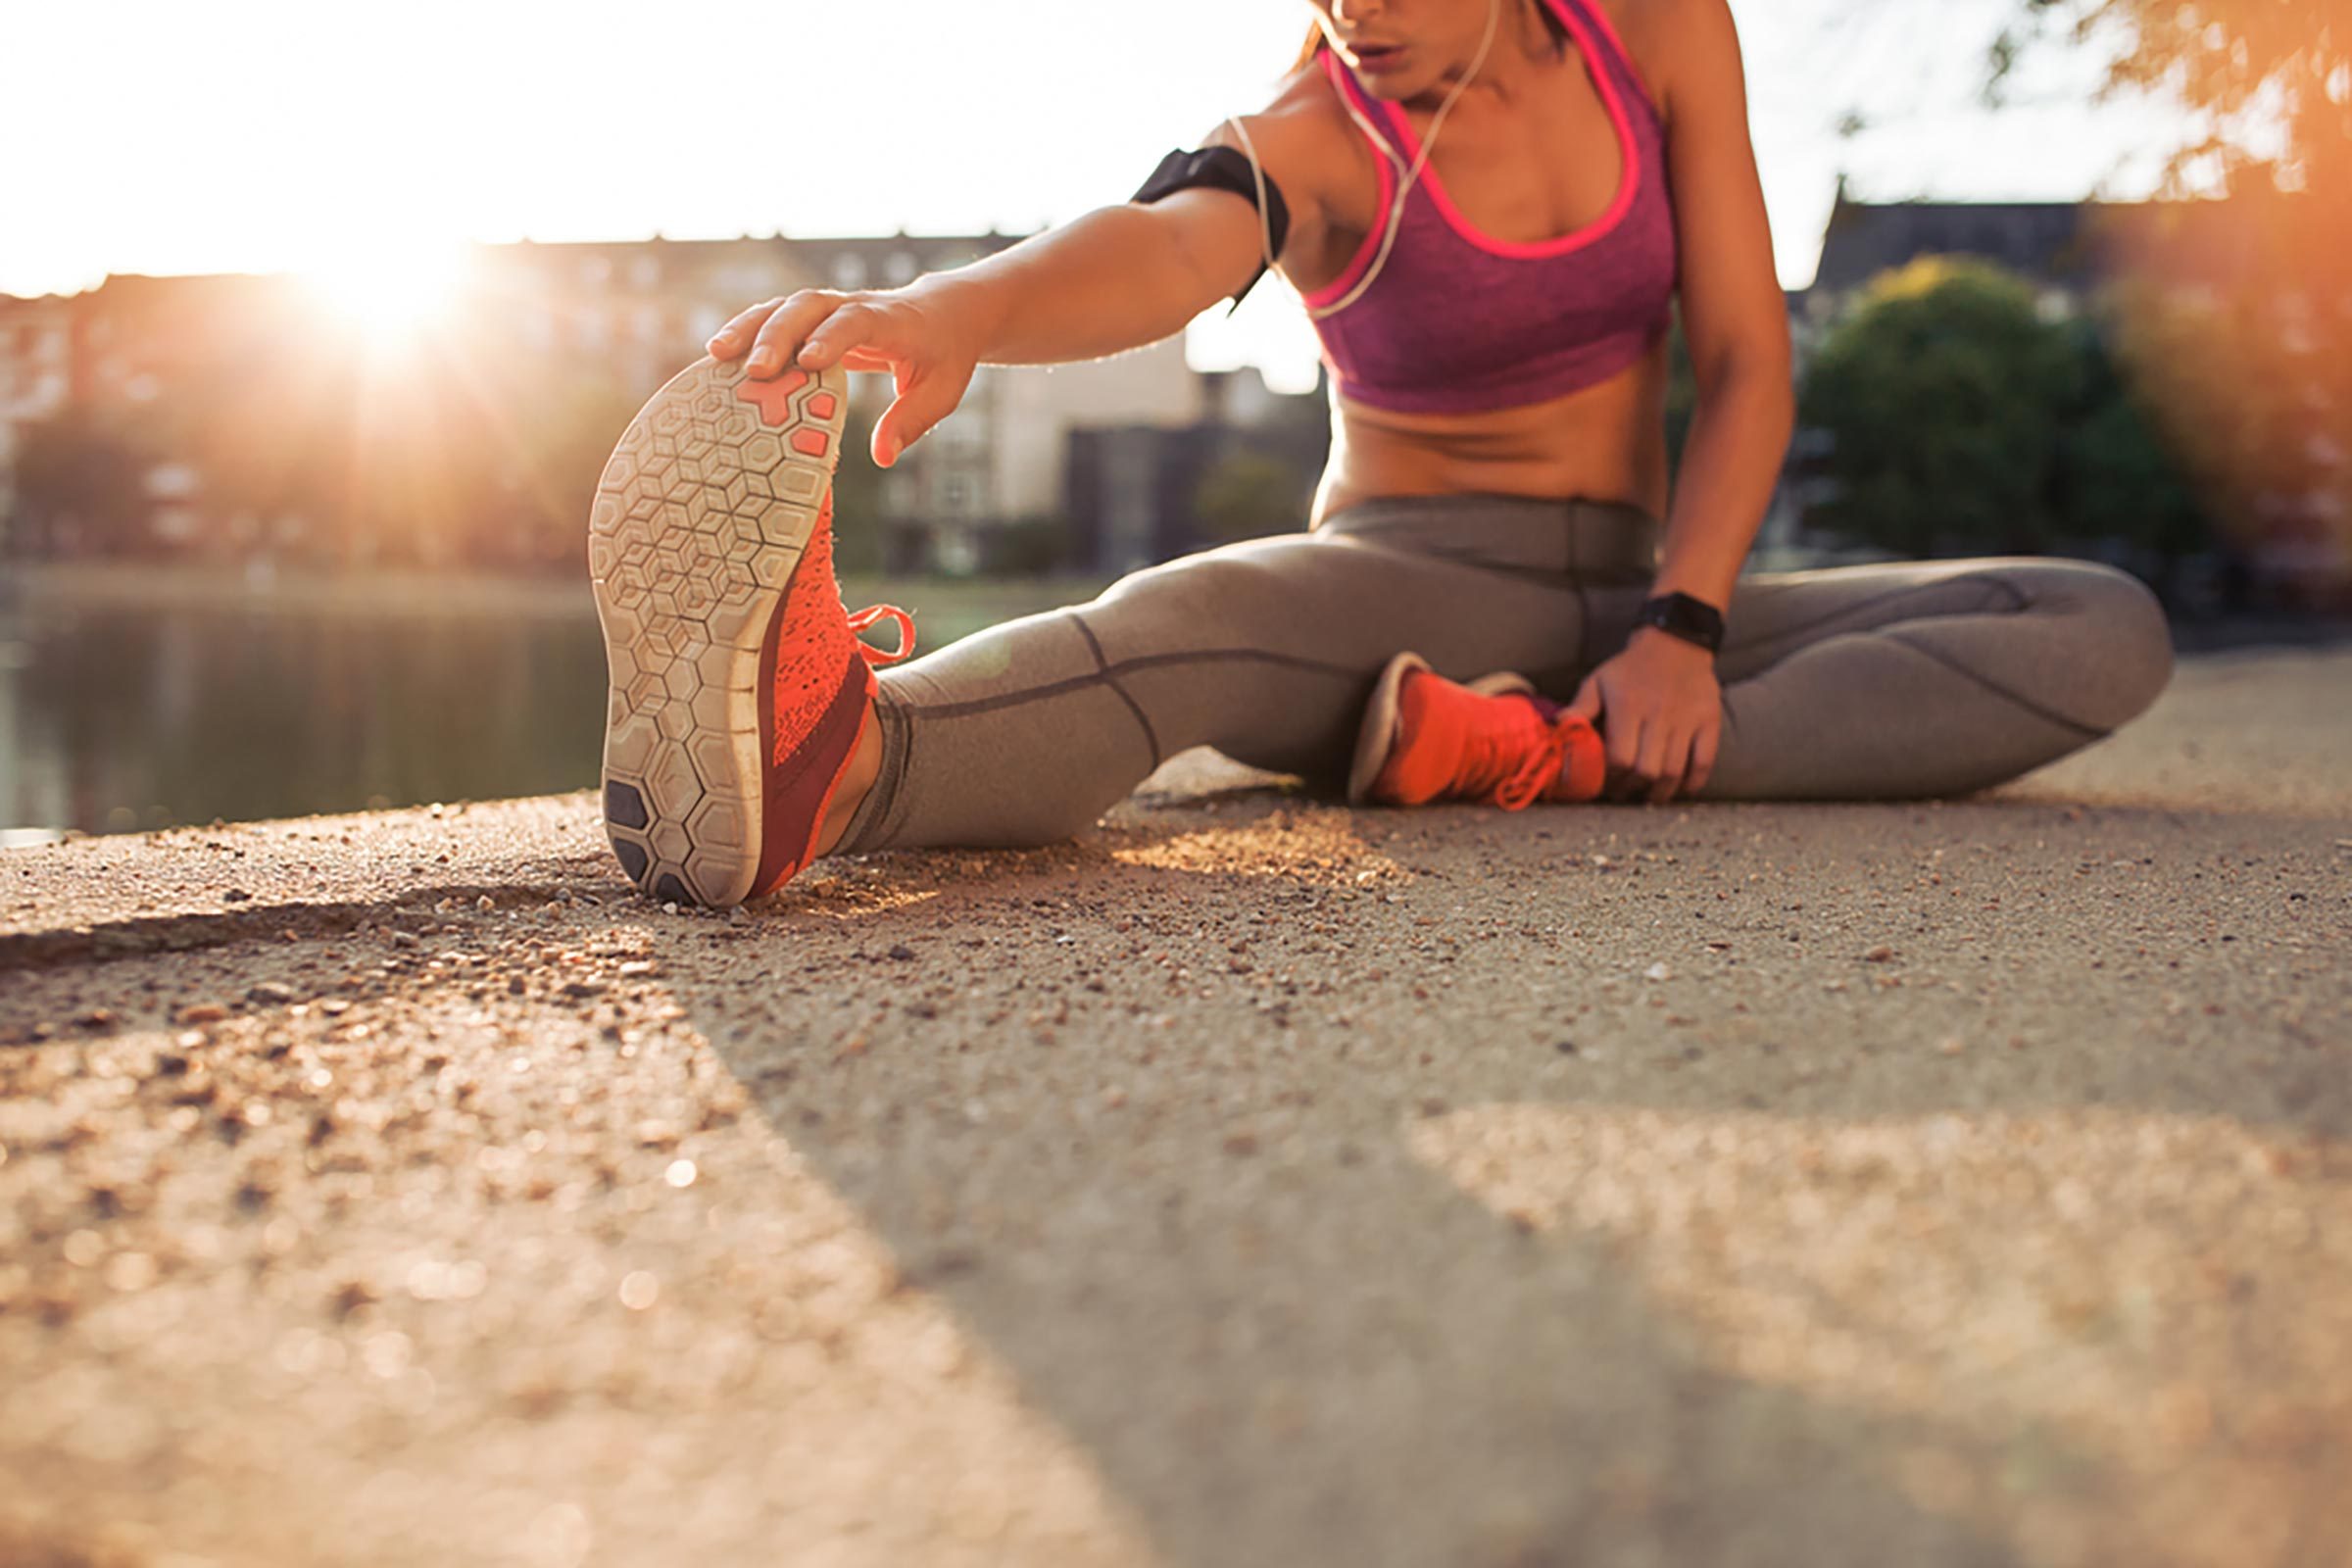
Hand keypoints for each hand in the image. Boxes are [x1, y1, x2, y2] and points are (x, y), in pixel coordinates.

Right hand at [705, 285, 977, 468]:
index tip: (808, 362)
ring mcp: (830, 307)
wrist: (945, 311)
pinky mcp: (814, 316)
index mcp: (889, 320)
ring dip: (750, 327)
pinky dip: (748, 330)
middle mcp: (854, 305)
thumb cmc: (944, 356)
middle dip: (778, 334)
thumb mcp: (941, 392)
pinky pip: (776, 315)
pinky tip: (719, 356)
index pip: (855, 321)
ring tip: (716, 354)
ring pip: (785, 305)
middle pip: (809, 306)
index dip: (832, 338)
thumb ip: (912, 421)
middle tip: (754, 370)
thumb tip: (882, 457)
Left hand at [1564, 627, 1721, 803]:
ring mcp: (1687, 719)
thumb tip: (1558, 727)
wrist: (1676, 643)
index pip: (1619, 757)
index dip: (1610, 777)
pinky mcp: (1709, 722)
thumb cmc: (1630, 668)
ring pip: (1673, 771)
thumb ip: (1580, 706)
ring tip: (1648, 795)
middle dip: (1632, 789)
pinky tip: (1679, 788)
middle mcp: (1659, 714)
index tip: (1605, 782)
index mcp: (1628, 705)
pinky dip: (1692, 782)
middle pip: (1646, 770)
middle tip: (1624, 793)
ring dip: (1659, 792)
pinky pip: (1704, 762)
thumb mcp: (1598, 680)